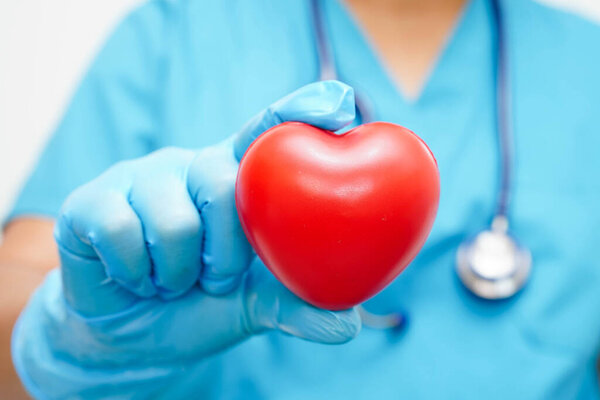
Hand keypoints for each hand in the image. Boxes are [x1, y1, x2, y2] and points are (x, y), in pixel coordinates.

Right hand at [12, 81, 360, 398]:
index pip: (265, 132)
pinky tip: (134, 278)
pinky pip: (120, 231)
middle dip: (223, 253)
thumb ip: (295, 305)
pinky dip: (135, 273)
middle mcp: (188, 167)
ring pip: (172, 221)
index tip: (339, 104)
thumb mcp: (251, 305)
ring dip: (177, 272)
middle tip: (211, 279)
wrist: (131, 338)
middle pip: (220, 183)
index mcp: (233, 179)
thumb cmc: (199, 306)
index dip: (298, 111)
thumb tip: (349, 327)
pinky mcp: (90, 201)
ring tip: (170, 280)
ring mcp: (137, 179)